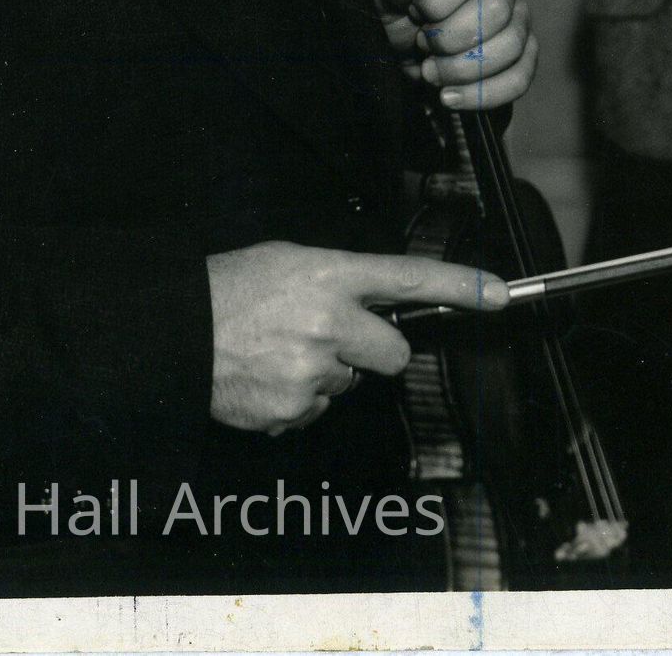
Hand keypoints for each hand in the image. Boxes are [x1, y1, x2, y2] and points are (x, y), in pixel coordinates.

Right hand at [206, 241, 505, 433]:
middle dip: (374, 349)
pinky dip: (298, 398)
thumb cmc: (229, 288)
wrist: (171, 332)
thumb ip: (340, 281)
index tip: (500, 294)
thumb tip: (374, 306)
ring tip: (279, 351)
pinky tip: (267, 377)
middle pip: (394, 352)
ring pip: (351, 383)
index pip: (411, 278)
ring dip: (327, 372)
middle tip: (332, 336)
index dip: (461, 286)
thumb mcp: (290, 261)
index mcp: (331, 275)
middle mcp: (329, 323)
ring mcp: (312, 371)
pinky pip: (318, 409)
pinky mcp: (292, 410)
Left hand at [377, 0, 535, 109]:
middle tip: (423, 46)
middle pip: (495, 9)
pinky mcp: (526, 53)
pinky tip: (451, 96)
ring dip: (463, 69)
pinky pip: (521, 77)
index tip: (415, 14)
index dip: (437, 0)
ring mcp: (521, 16)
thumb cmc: (405, 18)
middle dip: (450, 38)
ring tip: (432, 73)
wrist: (416, 57)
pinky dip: (482, 94)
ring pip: (511, 45)